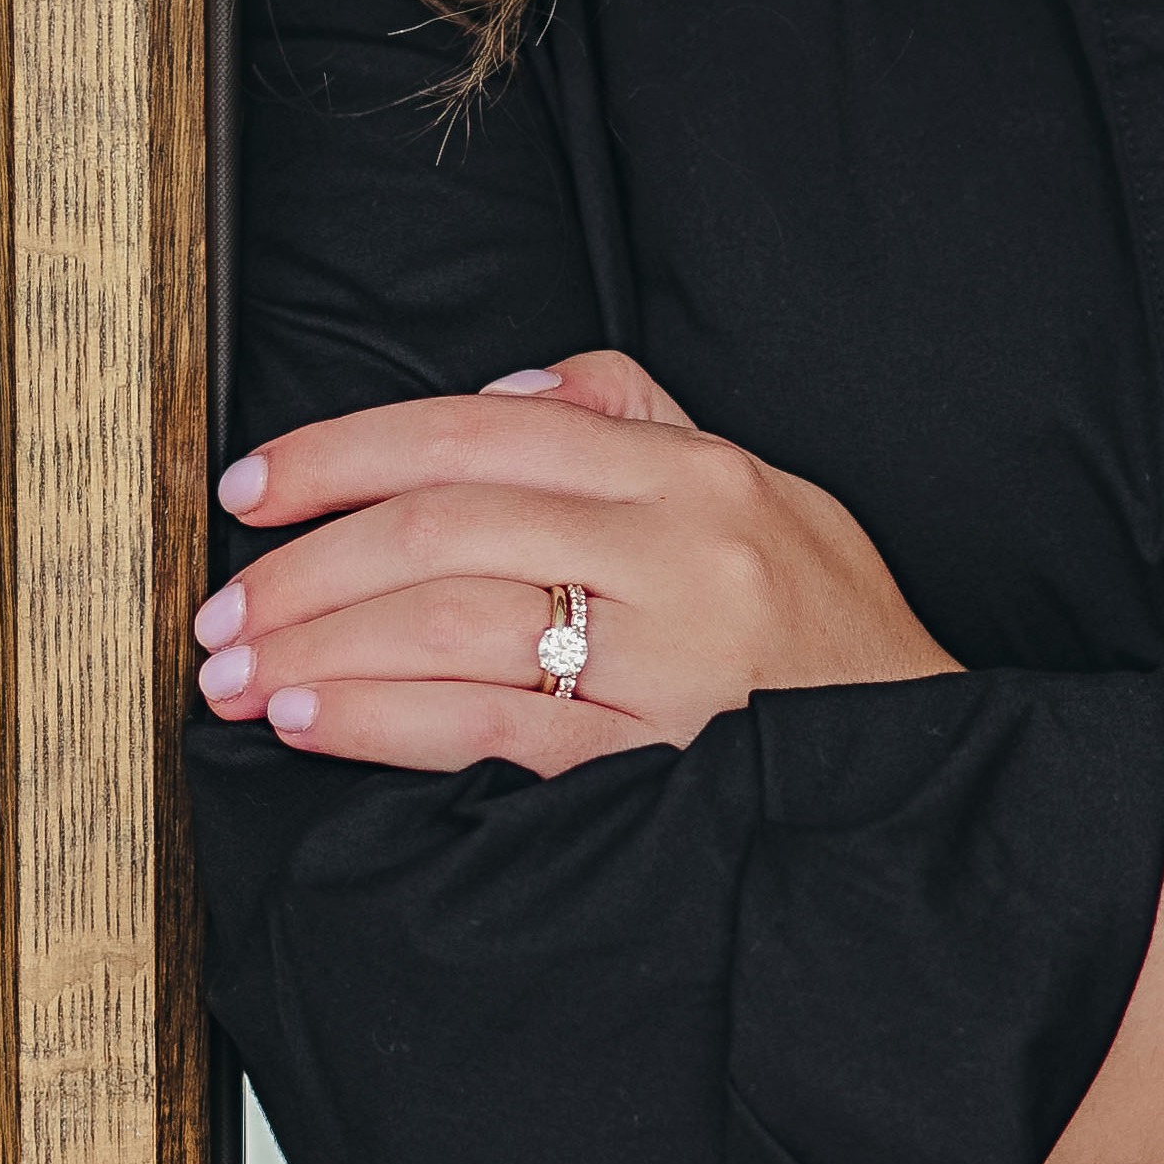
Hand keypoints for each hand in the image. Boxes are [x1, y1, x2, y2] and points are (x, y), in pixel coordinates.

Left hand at [192, 346, 955, 774]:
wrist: (941, 784)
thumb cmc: (842, 650)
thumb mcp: (773, 500)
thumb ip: (645, 427)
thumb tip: (516, 380)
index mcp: (695, 474)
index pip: (484, 426)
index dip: (348, 449)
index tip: (254, 484)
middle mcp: (680, 547)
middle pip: (446, 522)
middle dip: (308, 561)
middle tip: (221, 602)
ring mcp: (671, 653)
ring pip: (452, 619)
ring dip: (320, 643)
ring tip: (237, 673)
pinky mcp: (655, 757)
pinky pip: (490, 726)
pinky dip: (383, 718)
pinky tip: (312, 719)